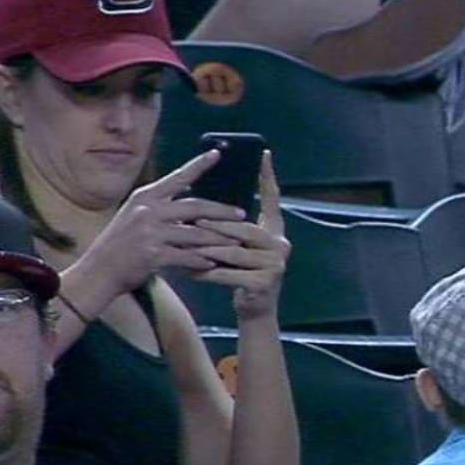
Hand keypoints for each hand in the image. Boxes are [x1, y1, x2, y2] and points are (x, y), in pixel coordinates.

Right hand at [82, 150, 243, 293]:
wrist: (97, 272)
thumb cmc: (119, 245)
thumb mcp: (135, 216)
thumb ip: (160, 207)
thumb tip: (192, 200)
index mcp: (145, 197)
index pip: (178, 177)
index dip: (199, 165)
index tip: (218, 153)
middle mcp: (147, 210)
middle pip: (196, 206)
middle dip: (222, 211)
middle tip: (242, 214)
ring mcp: (150, 232)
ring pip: (196, 233)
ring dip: (218, 239)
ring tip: (236, 242)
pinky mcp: (153, 254)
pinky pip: (187, 256)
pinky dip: (202, 261)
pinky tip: (213, 264)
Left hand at [186, 152, 289, 321]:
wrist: (256, 309)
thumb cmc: (243, 274)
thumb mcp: (241, 248)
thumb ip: (232, 229)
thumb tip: (202, 208)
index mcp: (276, 231)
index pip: (273, 200)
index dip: (268, 177)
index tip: (264, 155)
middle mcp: (281, 244)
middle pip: (244, 228)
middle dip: (215, 225)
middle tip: (191, 220)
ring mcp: (275, 264)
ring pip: (234, 252)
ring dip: (205, 249)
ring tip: (183, 246)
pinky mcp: (264, 283)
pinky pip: (229, 274)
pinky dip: (207, 272)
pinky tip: (189, 271)